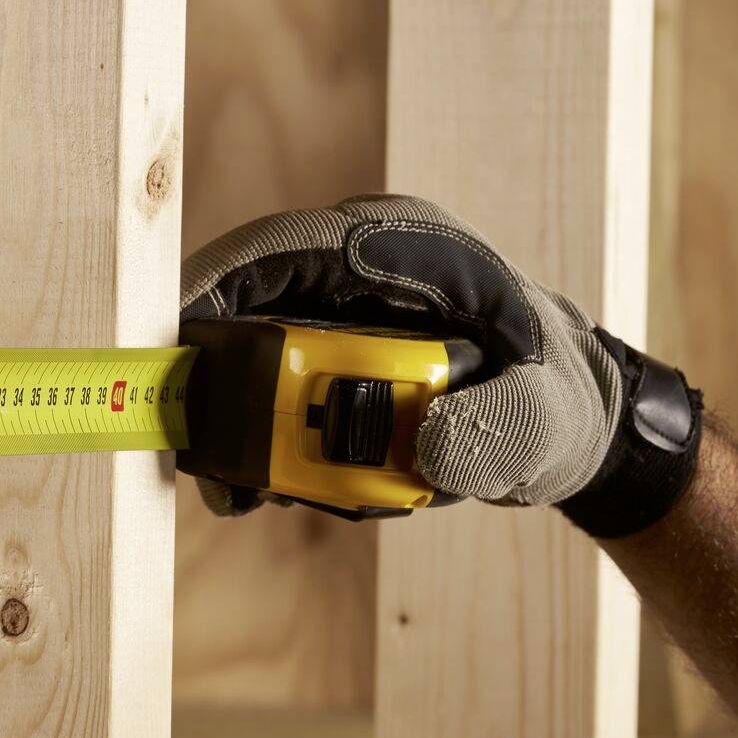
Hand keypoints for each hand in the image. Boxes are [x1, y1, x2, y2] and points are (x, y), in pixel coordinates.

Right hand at [179, 195, 700, 536]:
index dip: (215, 287)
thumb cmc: (558, 401)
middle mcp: (357, 262)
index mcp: (411, 247)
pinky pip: (264, 378)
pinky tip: (285, 483)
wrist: (566, 416)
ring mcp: (333, 302)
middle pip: (243, 301)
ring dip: (239, 421)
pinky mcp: (321, 343)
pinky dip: (262, 435)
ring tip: (257, 489)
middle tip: (207, 458)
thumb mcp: (544, 422)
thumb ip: (498, 432)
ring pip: (246, 348)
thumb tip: (428, 444)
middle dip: (213, 381)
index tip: (171, 344)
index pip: (287, 247)